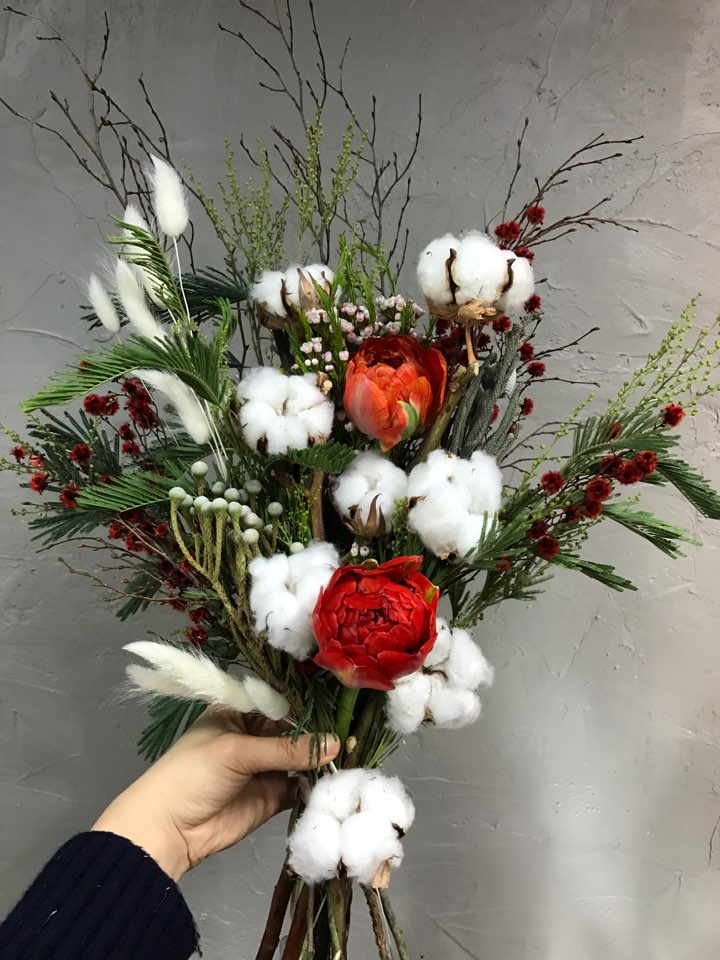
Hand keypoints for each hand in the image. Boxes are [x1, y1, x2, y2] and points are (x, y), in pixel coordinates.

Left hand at [92, 710, 338, 879]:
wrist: (169, 830)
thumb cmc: (192, 774)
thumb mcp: (237, 751)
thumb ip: (286, 749)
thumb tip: (334, 743)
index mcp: (238, 712)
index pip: (280, 702)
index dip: (307, 705)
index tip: (339, 705)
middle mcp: (254, 735)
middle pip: (295, 730)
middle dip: (319, 732)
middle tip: (353, 731)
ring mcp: (265, 767)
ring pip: (301, 757)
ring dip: (321, 758)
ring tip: (351, 753)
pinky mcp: (273, 796)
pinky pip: (300, 785)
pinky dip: (317, 784)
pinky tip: (336, 779)